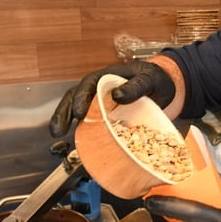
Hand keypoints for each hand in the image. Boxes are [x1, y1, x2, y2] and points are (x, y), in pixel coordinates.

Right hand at [49, 61, 174, 136]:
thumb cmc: (155, 79)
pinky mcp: (104, 116)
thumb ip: (136, 86)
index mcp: (106, 77)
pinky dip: (82, 132)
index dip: (80, 98)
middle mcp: (98, 89)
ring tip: (57, 135)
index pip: (88, 85)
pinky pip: (90, 122)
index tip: (78, 112)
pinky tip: (79, 144)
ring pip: (76, 110)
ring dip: (64, 121)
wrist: (164, 87)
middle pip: (74, 98)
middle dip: (63, 113)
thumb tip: (118, 96)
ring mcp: (99, 103)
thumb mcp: (149, 79)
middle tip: (57, 129)